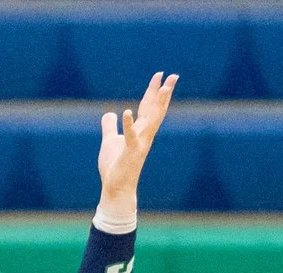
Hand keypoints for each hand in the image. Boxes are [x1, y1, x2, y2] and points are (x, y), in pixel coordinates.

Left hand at [97, 71, 175, 214]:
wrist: (116, 188)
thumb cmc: (115, 166)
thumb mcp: (110, 141)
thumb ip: (110, 127)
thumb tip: (109, 113)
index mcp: (141, 131)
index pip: (149, 107)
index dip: (154, 91)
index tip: (160, 75)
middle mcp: (145, 135)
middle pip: (156, 110)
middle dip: (164, 93)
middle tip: (173, 76)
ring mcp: (140, 143)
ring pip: (152, 120)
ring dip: (158, 104)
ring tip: (163, 88)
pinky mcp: (130, 152)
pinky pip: (130, 136)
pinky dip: (128, 124)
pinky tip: (126, 111)